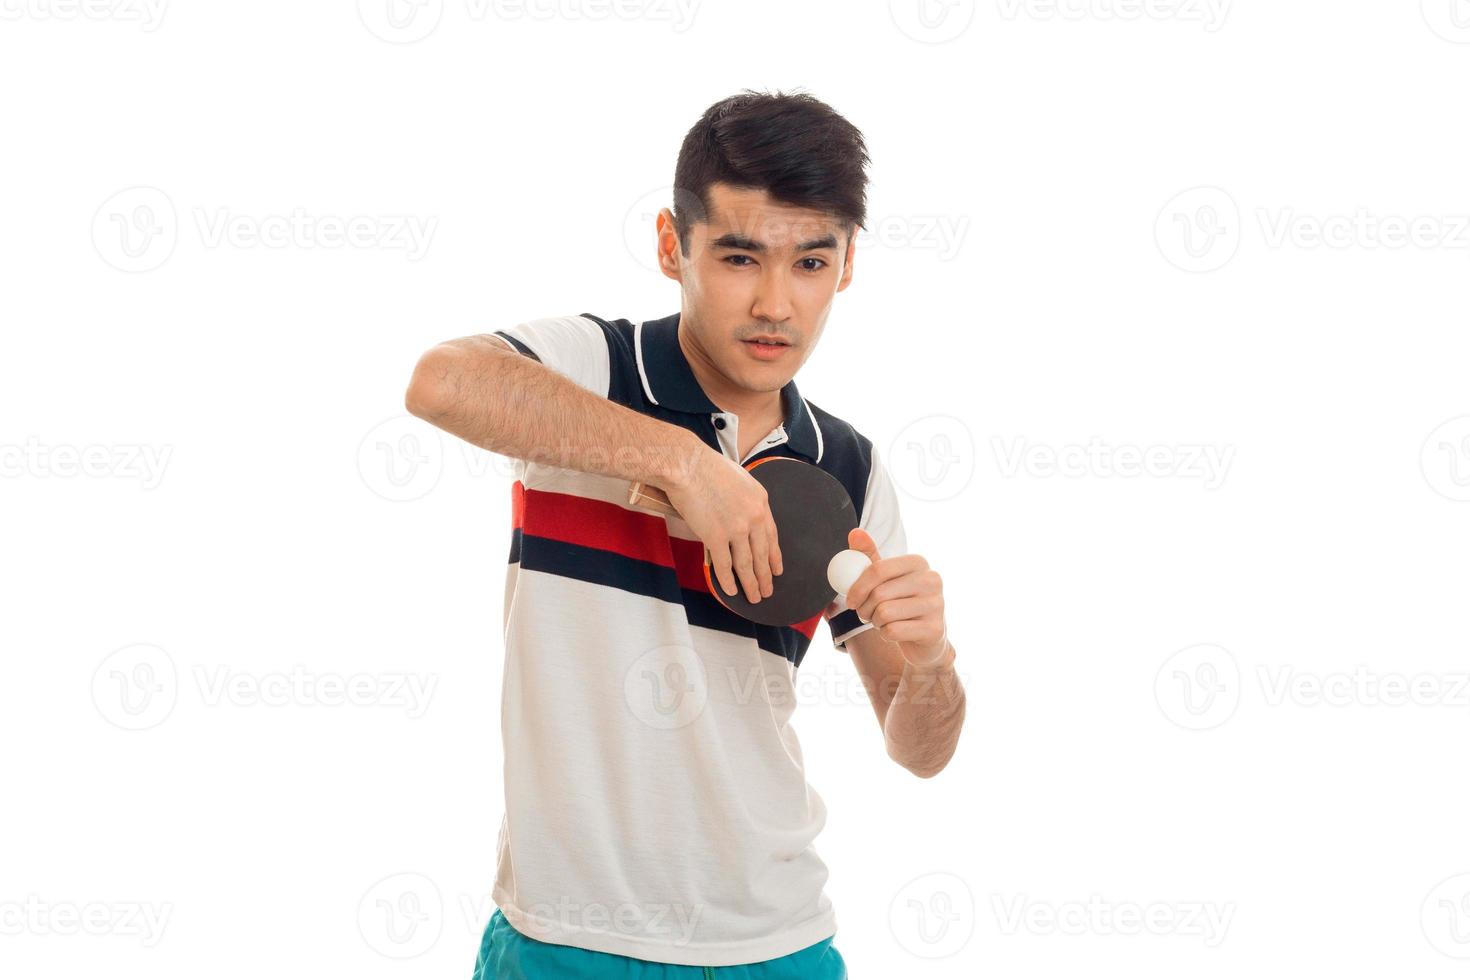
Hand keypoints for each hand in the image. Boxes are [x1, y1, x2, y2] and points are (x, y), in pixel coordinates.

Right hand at [663, 449, 782, 604]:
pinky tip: (732, 590)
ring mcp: (736, 528)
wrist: (687, 465)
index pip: (772, 535)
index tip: (777, 569)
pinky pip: (724, 565)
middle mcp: (754, 517)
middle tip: (767, 591)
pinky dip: (728, 580)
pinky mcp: (716, 536)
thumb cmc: (706, 467)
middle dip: (765, 576)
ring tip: (754, 597)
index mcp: (761, 501)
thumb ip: (745, 500)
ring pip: (746, 564)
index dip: (774, 556)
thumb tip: (741, 517)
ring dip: (751, 583)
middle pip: (762, 554)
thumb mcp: (739, 479)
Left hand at [842, 528, 948, 666]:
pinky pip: (893, 631)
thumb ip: (869, 556)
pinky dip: (886, 634)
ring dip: (875, 621)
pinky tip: (895, 631)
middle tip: (865, 614)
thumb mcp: (885, 579)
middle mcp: (932, 580)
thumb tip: (855, 532)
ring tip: (882, 621)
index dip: (857, 586)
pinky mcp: (934, 629)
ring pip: (884, 613)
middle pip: (879, 593)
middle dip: (864, 608)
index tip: (850, 600)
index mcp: (918, 562)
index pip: (878, 569)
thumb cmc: (900, 602)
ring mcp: (936, 605)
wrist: (924, 637)